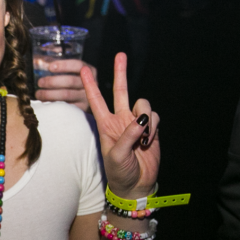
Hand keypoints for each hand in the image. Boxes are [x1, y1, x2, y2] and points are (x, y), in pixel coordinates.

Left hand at [35, 59, 92, 110]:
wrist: (85, 102)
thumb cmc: (73, 84)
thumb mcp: (71, 73)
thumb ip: (59, 66)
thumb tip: (38, 60)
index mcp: (89, 71)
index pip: (78, 65)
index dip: (64, 65)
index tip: (50, 67)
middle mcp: (90, 84)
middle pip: (71, 81)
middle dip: (52, 81)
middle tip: (40, 82)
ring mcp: (86, 98)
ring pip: (66, 95)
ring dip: (49, 94)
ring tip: (39, 94)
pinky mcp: (81, 109)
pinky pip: (66, 107)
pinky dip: (54, 104)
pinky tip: (45, 102)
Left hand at [81, 52, 159, 198]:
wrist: (136, 184)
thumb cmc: (119, 172)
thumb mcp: (116, 155)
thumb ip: (127, 136)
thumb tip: (140, 119)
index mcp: (106, 125)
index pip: (96, 100)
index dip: (91, 85)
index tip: (84, 69)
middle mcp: (120, 120)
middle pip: (120, 91)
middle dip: (121, 73)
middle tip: (121, 55)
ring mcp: (136, 123)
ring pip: (143, 104)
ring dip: (145, 118)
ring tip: (143, 137)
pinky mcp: (151, 128)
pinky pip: (155, 117)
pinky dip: (154, 127)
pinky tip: (149, 141)